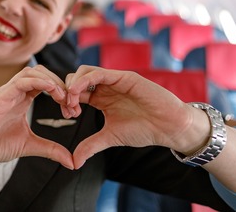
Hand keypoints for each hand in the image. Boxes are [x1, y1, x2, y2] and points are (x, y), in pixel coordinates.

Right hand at [0, 65, 74, 170]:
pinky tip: (51, 91)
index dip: (62, 91)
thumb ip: (51, 149)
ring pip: (31, 72)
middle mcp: (15, 92)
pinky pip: (19, 82)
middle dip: (60, 84)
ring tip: (63, 97)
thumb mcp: (31, 145)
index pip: (45, 82)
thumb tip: (72, 162)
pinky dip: (38, 82)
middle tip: (71, 103)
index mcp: (22, 99)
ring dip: (51, 80)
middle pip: (41, 72)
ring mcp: (6, 93)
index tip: (73, 110)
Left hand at [64, 66, 203, 168]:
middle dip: (66, 92)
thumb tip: (74, 162)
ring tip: (73, 103)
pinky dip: (84, 81)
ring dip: (73, 85)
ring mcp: (113, 80)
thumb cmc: (144, 130)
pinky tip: (78, 94)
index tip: (67, 115)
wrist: (169, 127)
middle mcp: (105, 86)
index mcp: (100, 98)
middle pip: (75, 79)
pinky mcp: (123, 77)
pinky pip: (98, 73)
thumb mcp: (110, 137)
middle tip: (69, 110)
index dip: (66, 101)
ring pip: (83, 71)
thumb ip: (91, 146)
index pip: (75, 92)